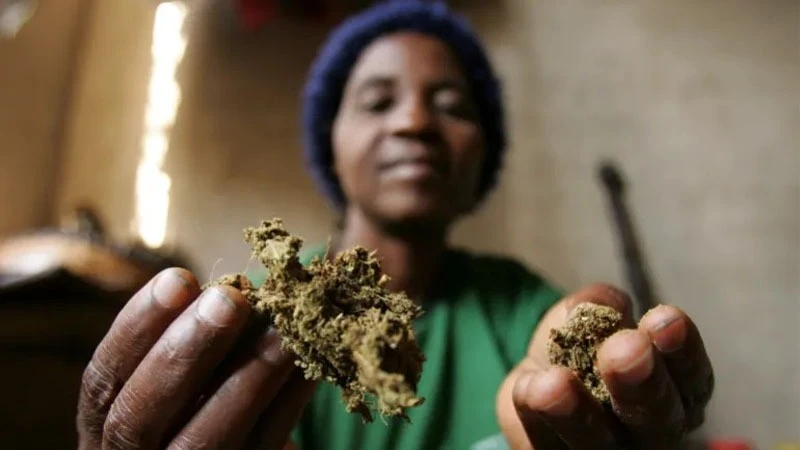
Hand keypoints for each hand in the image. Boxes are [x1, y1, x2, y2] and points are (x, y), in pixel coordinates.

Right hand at [77, 268, 314, 449]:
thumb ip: (185, 345)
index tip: (179, 278)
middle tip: (231, 300)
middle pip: (140, 417)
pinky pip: (261, 448)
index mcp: (102, 427)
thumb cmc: (192, 410)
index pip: (105, 378)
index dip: (138, 327)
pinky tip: (306, 365)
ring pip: (203, 440)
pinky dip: (285, 405)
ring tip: (282, 332)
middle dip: (186, 352)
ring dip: (246, 378)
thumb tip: (228, 290)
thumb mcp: (171, 382)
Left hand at [497, 284, 713, 448]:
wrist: (534, 383)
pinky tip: (530, 388)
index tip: (666, 319)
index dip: (682, 350)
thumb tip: (602, 304)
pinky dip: (538, 417)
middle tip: (629, 348)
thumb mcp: (587, 317)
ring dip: (578, 414)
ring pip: (599, 445)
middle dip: (642, 382)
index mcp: (677, 392)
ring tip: (558, 383)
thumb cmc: (579, 349)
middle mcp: (653, 432)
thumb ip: (597, 306)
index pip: (692, 377)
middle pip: (657, 420)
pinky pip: (550, 447)